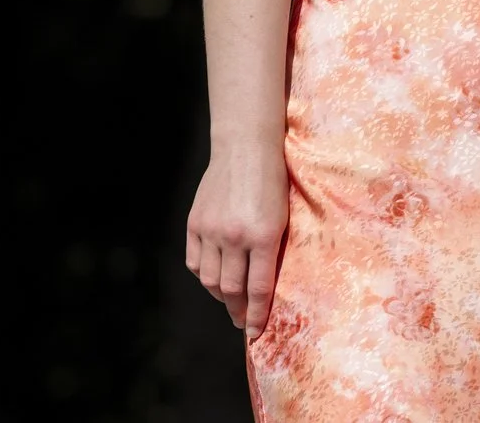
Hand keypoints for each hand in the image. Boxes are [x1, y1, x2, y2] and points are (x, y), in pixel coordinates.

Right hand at [185, 141, 288, 335]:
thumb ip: (273, 248)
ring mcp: (211, 230)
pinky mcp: (195, 224)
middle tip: (244, 321)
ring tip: (231, 303)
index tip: (257, 333)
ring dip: (221, 297)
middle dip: (239, 311)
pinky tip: (215, 278)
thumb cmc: (275, 180)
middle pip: (231, 289)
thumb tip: (266, 284)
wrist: (246, 147)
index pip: (259, 288)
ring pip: (211, 280)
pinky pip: (196, 262)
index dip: (258, 314)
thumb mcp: (285, 214)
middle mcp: (234, 236)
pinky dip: (205, 276)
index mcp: (264, 235)